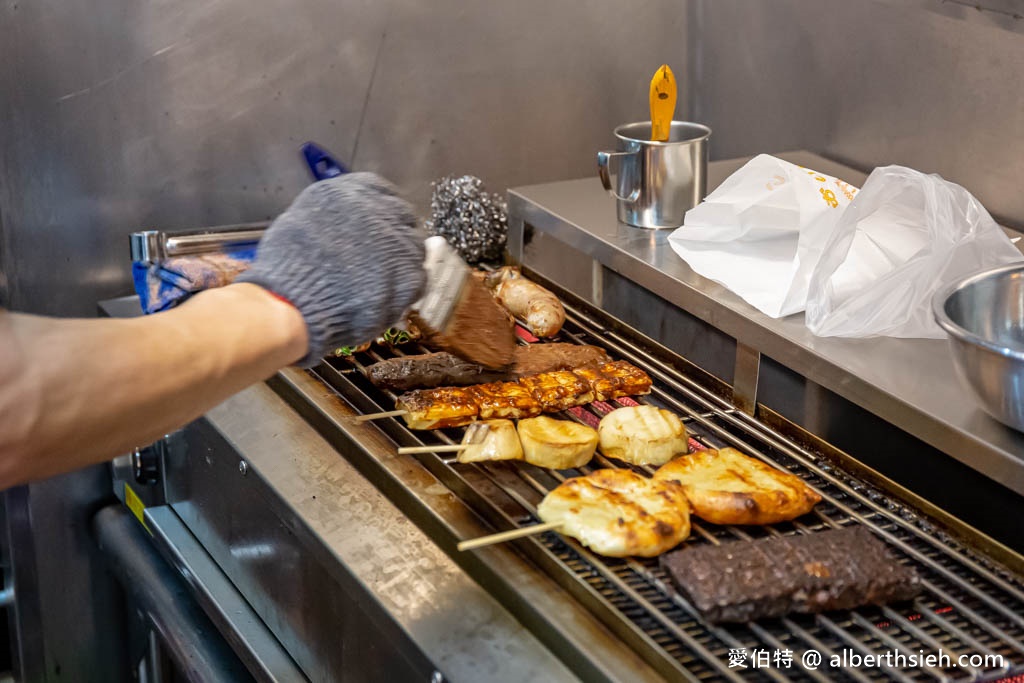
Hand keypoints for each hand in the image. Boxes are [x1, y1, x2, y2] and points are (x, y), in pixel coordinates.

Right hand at [238, 173, 424, 365]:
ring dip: (401, 264)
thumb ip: (333, 215)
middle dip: (394, 238)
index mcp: (353, 191)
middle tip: (380, 259)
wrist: (293, 299)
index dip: (382, 214)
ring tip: (380, 282)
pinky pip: (417, 280)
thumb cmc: (287, 264)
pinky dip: (404, 291)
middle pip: (403, 219)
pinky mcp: (409, 275)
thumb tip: (345, 223)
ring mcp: (399, 242)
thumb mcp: (303, 218)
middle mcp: (381, 210)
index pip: (384, 194)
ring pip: (414, 249)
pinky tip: (385, 299)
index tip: (379, 228)